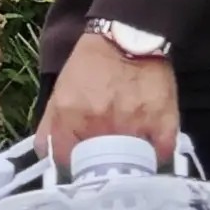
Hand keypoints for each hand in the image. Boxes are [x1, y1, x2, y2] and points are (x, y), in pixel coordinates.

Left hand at [38, 28, 178, 169]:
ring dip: (129, 167)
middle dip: (99, 170)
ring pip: (131, 166)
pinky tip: (150, 153)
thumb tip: (46, 156)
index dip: (71, 167)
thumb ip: (50, 126)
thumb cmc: (90, 66)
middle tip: (104, 166)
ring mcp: (134, 126)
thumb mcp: (61, 92)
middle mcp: (101, 124)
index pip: (66, 161)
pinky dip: (155, 159)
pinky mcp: (164, 124)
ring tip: (128, 160)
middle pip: (99, 168)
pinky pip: (159, 156)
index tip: (77, 168)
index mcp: (71, 116)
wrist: (126, 39)